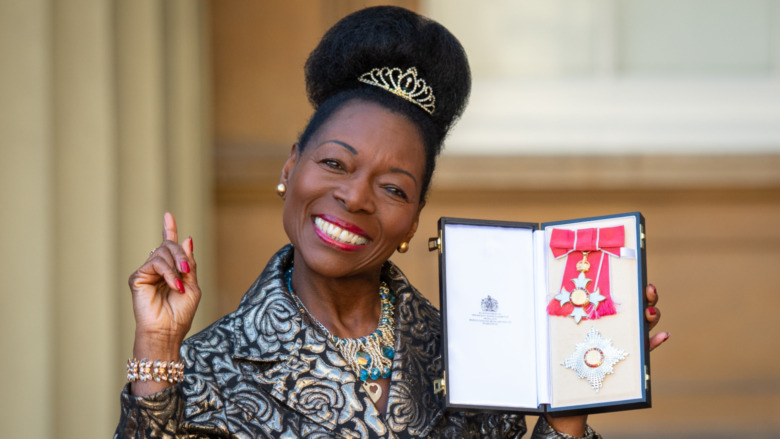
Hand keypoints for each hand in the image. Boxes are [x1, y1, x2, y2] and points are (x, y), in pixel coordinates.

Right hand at [128, 212, 200, 394]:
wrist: (167, 331)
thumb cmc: (180, 314)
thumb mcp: (192, 286)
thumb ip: (189, 264)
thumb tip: (187, 239)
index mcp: (171, 271)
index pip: (168, 247)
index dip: (169, 230)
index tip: (168, 215)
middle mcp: (157, 270)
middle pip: (169, 247)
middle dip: (182, 255)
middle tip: (186, 270)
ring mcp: (146, 273)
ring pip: (163, 252)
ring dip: (176, 265)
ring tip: (180, 284)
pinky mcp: (137, 277)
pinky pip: (156, 263)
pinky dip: (168, 273)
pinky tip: (173, 285)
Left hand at [545, 284, 669, 434]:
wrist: (567, 400)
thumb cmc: (559, 363)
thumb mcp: (557, 337)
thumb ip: (557, 319)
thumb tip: (545, 295)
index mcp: (598, 318)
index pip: (616, 298)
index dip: (627, 286)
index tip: (635, 276)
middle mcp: (614, 329)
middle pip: (635, 308)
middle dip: (645, 296)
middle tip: (648, 290)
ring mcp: (624, 345)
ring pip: (643, 326)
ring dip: (651, 316)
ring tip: (649, 312)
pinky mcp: (631, 363)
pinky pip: (645, 352)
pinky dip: (655, 342)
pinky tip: (663, 335)